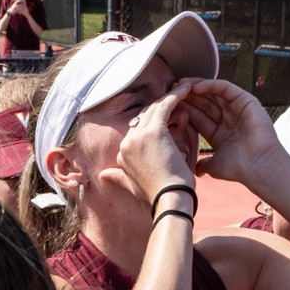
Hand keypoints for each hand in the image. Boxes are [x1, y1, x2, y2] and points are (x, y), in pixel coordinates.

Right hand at [97, 90, 196, 207]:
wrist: (168, 200)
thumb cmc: (157, 196)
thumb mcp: (132, 185)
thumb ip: (117, 177)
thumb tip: (103, 175)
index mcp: (122, 152)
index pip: (136, 128)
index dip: (150, 121)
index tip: (166, 118)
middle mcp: (127, 141)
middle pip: (143, 116)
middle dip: (160, 108)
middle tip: (176, 98)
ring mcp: (138, 135)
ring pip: (154, 109)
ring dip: (169, 98)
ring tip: (184, 89)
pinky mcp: (154, 131)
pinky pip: (165, 106)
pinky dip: (176, 96)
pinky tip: (186, 90)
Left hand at [172, 77, 280, 186]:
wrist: (258, 168)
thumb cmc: (239, 169)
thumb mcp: (214, 165)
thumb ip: (203, 164)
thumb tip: (195, 171)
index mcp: (220, 133)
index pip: (198, 117)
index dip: (184, 110)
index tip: (167, 106)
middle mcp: (229, 119)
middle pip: (204, 103)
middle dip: (187, 96)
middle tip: (170, 89)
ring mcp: (238, 109)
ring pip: (213, 93)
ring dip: (196, 87)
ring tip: (179, 85)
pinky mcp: (246, 101)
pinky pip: (225, 88)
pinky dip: (210, 85)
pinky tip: (196, 86)